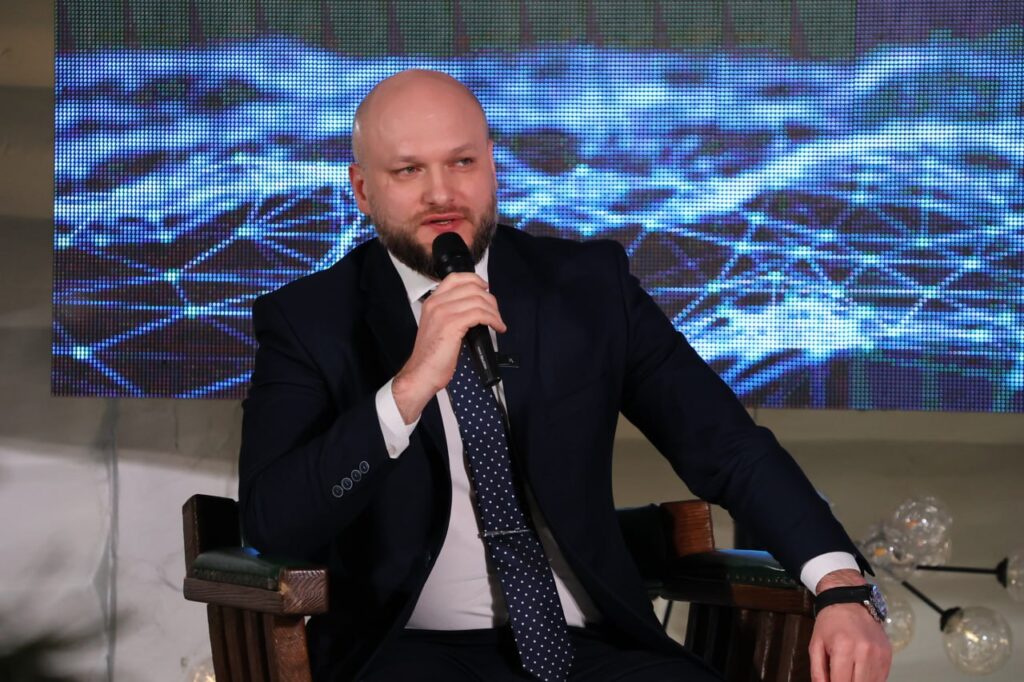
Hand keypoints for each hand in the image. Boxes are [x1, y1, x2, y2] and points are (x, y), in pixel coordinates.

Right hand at [392, 272, 505, 423]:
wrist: (421, 373)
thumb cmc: (431, 355)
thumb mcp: (438, 327)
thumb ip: (452, 313)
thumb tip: (475, 309)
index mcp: (432, 302)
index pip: (456, 278)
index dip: (475, 280)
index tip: (486, 288)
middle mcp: (436, 303)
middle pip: (471, 288)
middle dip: (489, 299)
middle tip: (495, 313)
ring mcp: (443, 313)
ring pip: (478, 300)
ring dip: (494, 311)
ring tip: (498, 323)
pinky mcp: (452, 324)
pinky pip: (480, 314)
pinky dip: (493, 320)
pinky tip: (497, 327)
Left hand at [810, 570, 891, 681]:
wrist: (851, 601)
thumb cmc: (831, 622)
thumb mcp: (815, 645)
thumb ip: (817, 671)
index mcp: (844, 648)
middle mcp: (865, 652)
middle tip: (840, 677)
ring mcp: (879, 655)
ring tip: (848, 674)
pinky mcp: (888, 656)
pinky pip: (881, 679)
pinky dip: (870, 680)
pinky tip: (860, 674)